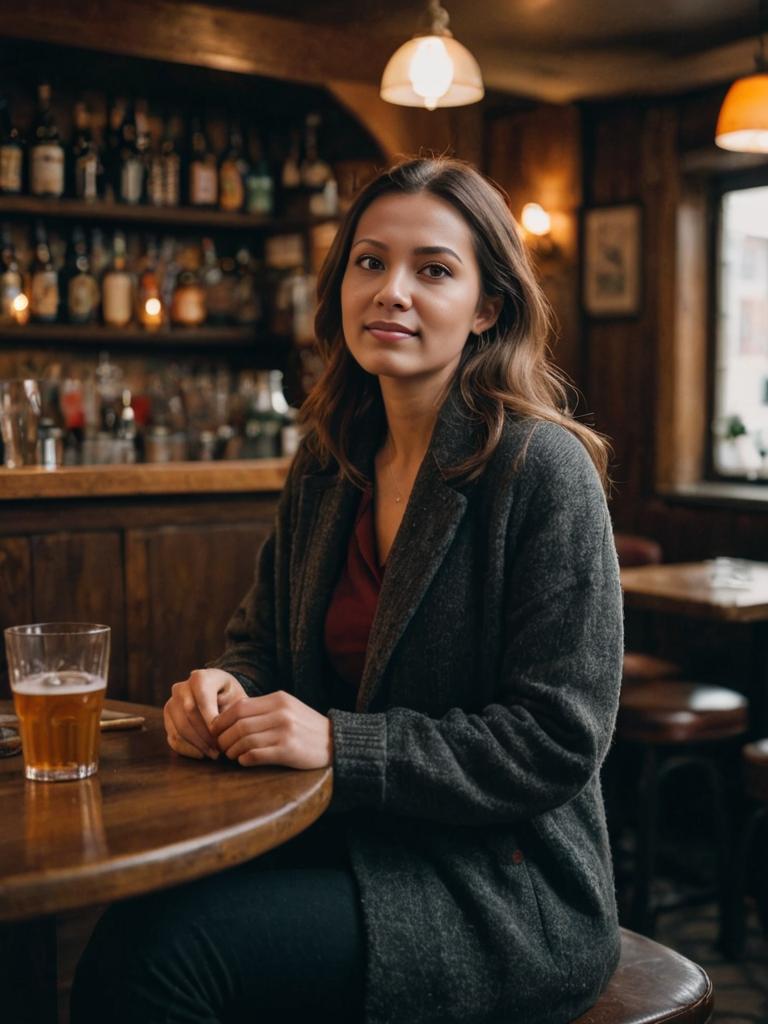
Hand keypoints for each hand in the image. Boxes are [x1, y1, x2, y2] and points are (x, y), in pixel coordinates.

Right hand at [164, 669, 246, 759]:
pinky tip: (202, 754)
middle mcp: (181, 688)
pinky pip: (173, 737)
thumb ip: (229, 710)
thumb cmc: (230, 696)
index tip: (221, 734)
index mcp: (200, 678)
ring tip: (214, 754)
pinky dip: (187, 749)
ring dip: (197, 745)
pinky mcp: (167, 719)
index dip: (210, 719)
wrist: (218, 694)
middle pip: (189, 715)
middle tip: (220, 749)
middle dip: (205, 735)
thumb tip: (216, 726)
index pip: (202, 699)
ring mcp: (171, 703)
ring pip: (179, 728)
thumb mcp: (236, 697)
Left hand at [211, 690, 332, 769]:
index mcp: (279, 699)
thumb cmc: (306, 726)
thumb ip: (263, 708)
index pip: (239, 707)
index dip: (222, 720)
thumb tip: (231, 713)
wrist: (335, 742)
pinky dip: (244, 759)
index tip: (215, 730)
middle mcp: (281, 713)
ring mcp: (285, 732)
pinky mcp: (288, 751)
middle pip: (238, 725)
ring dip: (232, 751)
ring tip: (231, 756)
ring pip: (244, 740)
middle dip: (223, 738)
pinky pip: (256, 755)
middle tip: (221, 746)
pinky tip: (244, 761)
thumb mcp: (288, 708)